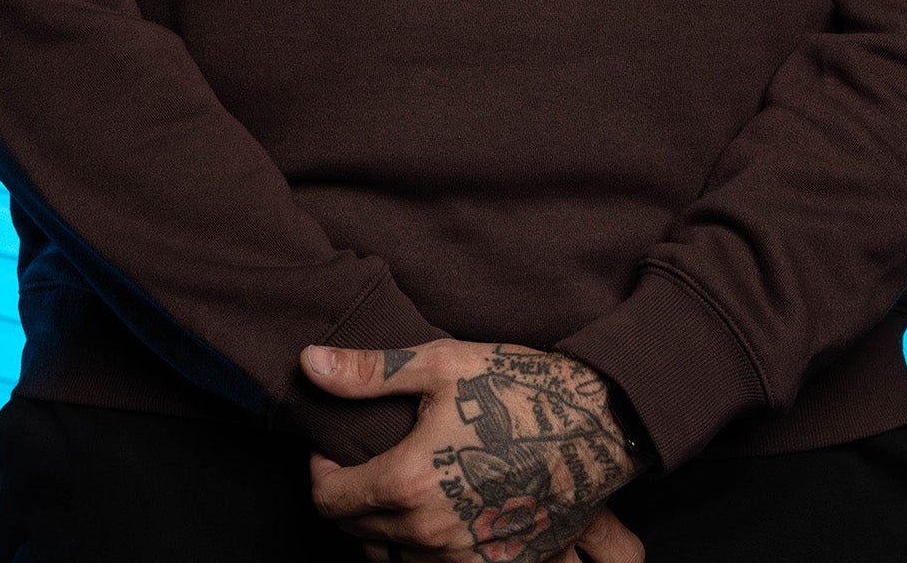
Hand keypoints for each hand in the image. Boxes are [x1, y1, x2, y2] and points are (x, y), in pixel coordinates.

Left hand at [301, 337, 649, 562]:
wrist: (597, 426)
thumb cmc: (518, 387)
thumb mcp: (441, 363)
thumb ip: (369, 373)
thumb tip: (309, 364)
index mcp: (409, 482)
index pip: (329, 499)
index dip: (320, 470)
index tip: (333, 447)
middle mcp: (430, 534)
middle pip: (357, 531)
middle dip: (350, 495)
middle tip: (365, 458)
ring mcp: (465, 559)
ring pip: (392, 558)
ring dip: (383, 526)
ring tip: (399, 483)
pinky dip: (422, 548)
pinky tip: (435, 512)